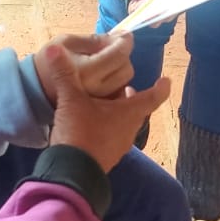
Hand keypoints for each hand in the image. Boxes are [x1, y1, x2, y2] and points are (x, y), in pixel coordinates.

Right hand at [41, 41, 170, 174]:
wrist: (70, 172)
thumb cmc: (80, 132)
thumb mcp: (70, 99)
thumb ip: (64, 73)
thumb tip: (53, 48)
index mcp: (129, 113)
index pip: (152, 97)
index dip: (161, 87)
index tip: (166, 80)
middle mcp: (129, 130)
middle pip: (136, 110)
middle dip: (131, 97)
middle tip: (123, 85)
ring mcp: (118, 146)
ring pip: (124, 123)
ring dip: (117, 112)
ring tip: (104, 101)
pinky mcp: (106, 156)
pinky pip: (112, 136)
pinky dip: (106, 125)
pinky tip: (91, 121)